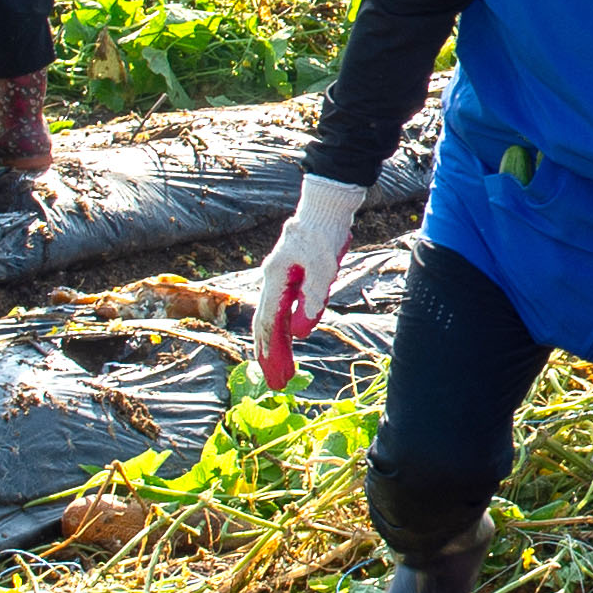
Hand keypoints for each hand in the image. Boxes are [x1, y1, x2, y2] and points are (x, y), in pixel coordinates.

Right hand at [248, 174, 366, 382]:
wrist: (325, 209)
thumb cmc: (324, 234)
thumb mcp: (324, 267)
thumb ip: (313, 297)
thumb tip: (302, 331)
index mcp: (275, 279)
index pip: (269, 321)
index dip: (270, 348)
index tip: (272, 371)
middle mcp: (271, 281)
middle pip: (267, 325)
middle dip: (270, 355)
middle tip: (277, 383)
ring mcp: (280, 281)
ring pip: (274, 320)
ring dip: (279, 346)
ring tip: (282, 372)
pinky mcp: (291, 279)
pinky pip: (284, 310)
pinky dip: (286, 330)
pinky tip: (291, 344)